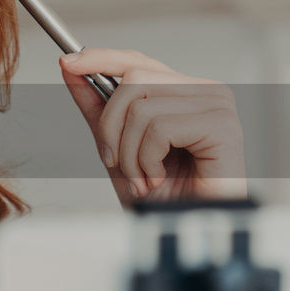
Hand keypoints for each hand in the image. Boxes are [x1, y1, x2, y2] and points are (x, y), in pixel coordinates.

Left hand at [58, 48, 246, 206]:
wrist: (181, 231)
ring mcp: (218, 106)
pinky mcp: (223, 125)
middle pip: (134, 79)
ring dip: (129, 153)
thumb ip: (96, 106)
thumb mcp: (116, 145)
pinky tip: (159, 180)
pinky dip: (148, 161)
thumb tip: (70, 67)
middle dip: (111, 127)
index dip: (100, 59)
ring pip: (142, 107)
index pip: (137, 61)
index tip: (66, 63)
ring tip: (143, 178)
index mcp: (184, 92)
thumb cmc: (160, 195)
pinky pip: (160, 128)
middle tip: (117, 162)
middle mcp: (205, 91)